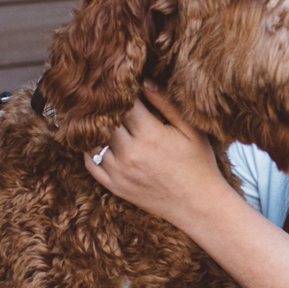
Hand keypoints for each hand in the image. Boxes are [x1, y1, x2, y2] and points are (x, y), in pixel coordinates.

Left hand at [83, 86, 229, 222]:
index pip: (123, 103)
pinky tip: (99, 141)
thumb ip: (167, 104)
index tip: (125, 86)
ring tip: (104, 119)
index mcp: (150, 135)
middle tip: (111, 100)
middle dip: (108, 108)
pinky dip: (90, 150)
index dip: (123, 92)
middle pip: (105, 120)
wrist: (198, 205)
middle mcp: (130, 154)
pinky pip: (90, 163)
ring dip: (96, 128)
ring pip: (94, 140)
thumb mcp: (191, 130)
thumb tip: (144, 82)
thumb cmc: (199, 164)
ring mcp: (119, 172)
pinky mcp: (115, 186)